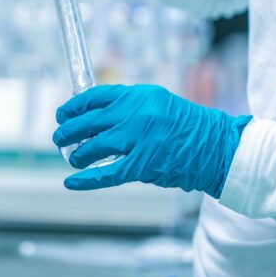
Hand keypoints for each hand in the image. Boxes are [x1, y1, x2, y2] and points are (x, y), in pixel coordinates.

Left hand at [52, 85, 252, 196]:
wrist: (216, 147)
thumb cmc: (186, 126)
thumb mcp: (157, 103)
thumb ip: (128, 106)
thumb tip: (95, 114)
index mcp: (137, 95)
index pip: (93, 96)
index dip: (73, 106)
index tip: (63, 114)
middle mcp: (135, 113)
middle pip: (87, 121)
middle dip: (67, 131)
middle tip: (59, 137)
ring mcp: (137, 139)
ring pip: (93, 147)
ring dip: (78, 155)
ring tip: (73, 158)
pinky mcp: (142, 165)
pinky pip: (106, 174)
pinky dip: (85, 179)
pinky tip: (72, 181)